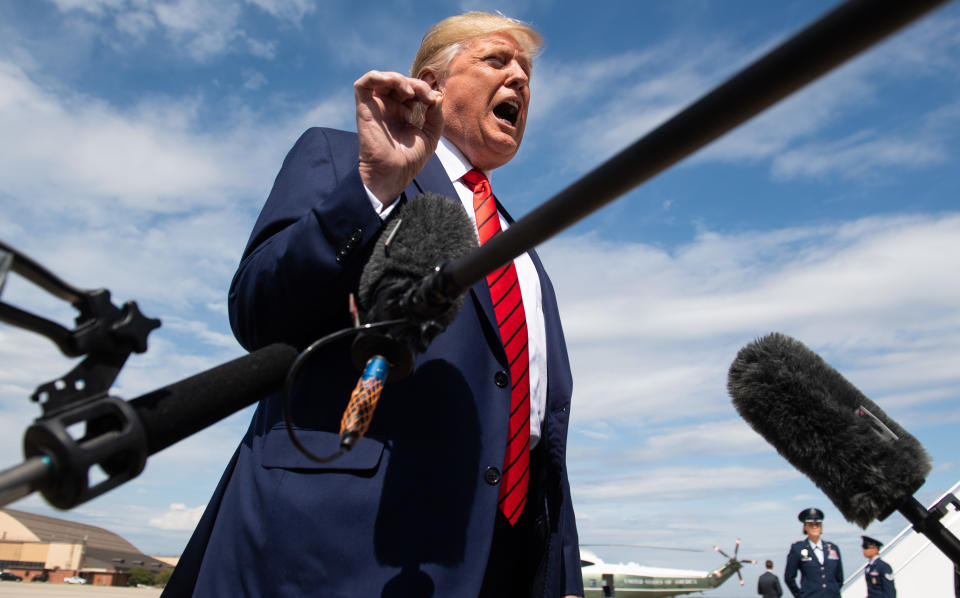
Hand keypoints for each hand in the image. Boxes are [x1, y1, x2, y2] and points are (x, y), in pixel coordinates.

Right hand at [354, 70, 443, 205]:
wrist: (393, 173)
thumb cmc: (410, 160)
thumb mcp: (431, 135)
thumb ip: (436, 115)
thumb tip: (438, 95)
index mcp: (402, 113)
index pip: (412, 90)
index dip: (424, 90)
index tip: (434, 100)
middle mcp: (388, 108)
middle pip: (400, 82)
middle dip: (416, 84)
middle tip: (427, 96)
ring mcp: (376, 107)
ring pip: (383, 78)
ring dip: (399, 78)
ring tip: (411, 91)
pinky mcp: (364, 108)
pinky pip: (365, 83)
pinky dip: (379, 76)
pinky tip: (395, 84)